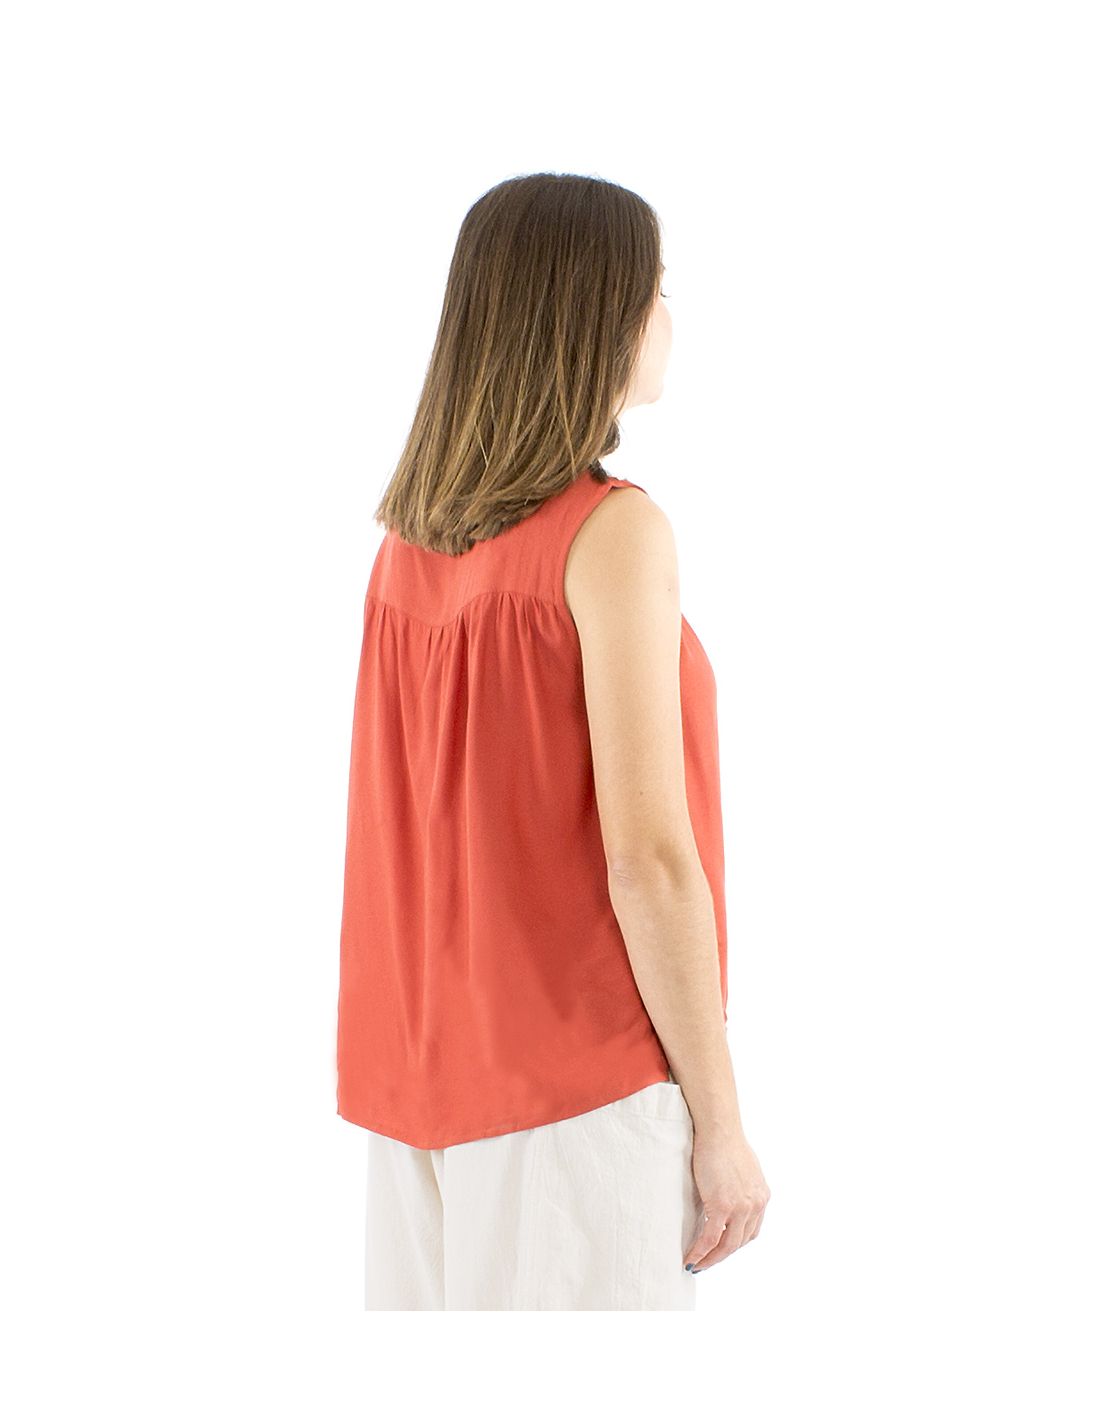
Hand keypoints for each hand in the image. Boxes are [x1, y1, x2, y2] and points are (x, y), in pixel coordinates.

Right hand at [683, 1128, 769, 1272]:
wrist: (719, 1130)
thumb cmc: (725, 1141)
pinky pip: (710, 1238)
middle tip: (706, 1264)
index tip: (720, 1250)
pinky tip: (690, 1258)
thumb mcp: (742, 1168)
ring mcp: (740, 1207)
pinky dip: (700, 1251)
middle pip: (739, 1242)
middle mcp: (755, 1205)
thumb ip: (740, 1186)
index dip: (734, 1244)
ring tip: (697, 1265)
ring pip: (727, 1246)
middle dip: (722, 1256)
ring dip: (711, 1259)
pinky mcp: (723, 1206)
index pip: (751, 1232)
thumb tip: (730, 1193)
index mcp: (761, 1196)